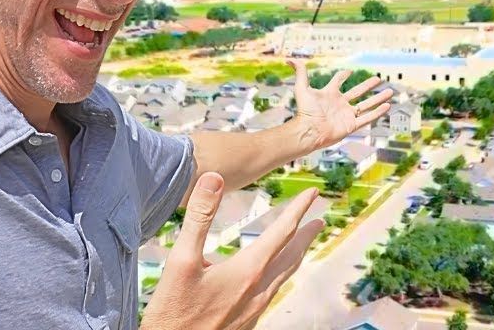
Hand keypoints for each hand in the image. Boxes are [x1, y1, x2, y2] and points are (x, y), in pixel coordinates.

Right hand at [141, 172, 323, 329]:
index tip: (313, 193)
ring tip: (302, 244)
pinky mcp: (247, 322)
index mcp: (248, 271)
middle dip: (306, 235)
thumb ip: (199, 218)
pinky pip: (272, 291)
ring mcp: (254, 309)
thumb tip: (213, 178)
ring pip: (284, 276)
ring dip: (295, 255)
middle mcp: (258, 291)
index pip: (283, 232)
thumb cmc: (173, 312)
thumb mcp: (180, 261)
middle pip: (292, 256)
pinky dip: (280, 274)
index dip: (299, 209)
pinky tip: (271, 277)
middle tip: (319, 219)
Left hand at [289, 60, 393, 149]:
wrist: (309, 130)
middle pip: (357, 92)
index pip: (338, 82)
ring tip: (390, 91)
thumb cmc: (305, 111)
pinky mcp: (351, 125)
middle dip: (368, 86)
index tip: (349, 71)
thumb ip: (300, 73)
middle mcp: (340, 104)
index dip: (342, 76)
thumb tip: (289, 60)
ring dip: (378, 98)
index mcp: (330, 94)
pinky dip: (377, 112)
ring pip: (366, 105)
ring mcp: (347, 115)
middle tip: (378, 79)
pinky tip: (387, 106)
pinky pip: (367, 118)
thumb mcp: (302, 88)